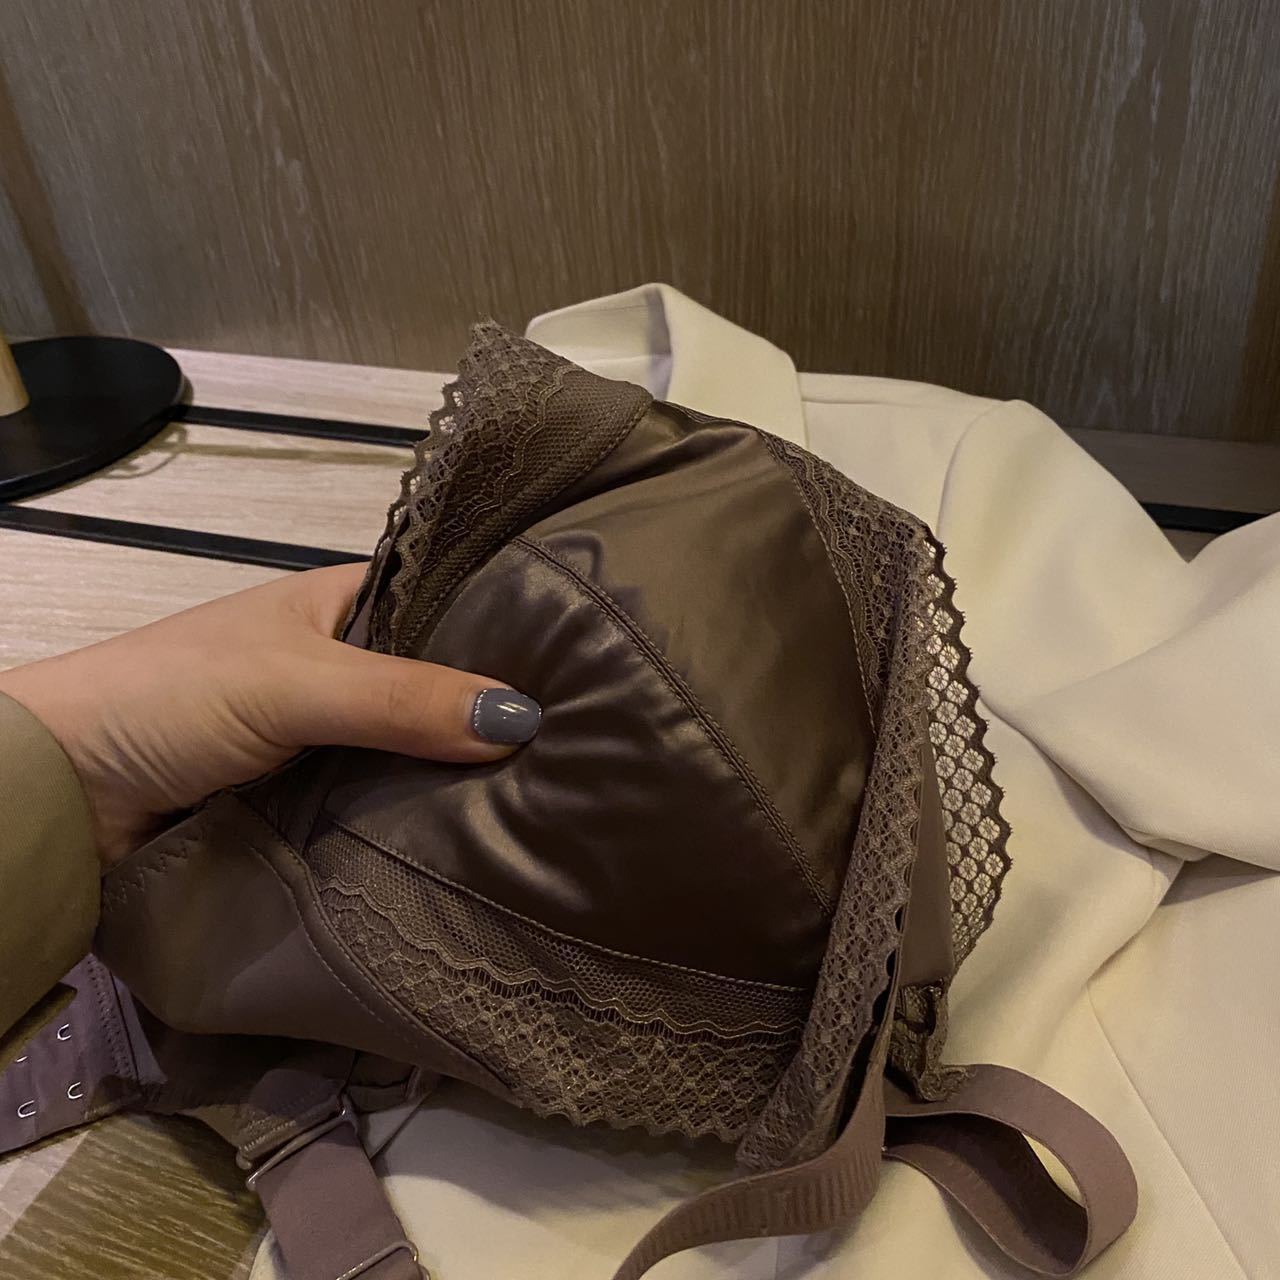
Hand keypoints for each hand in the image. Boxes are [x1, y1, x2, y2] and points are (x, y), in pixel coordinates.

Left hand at [0, 564, 539, 865]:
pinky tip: (487, 841)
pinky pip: (387, 806)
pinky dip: (423, 822)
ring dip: (465, 777)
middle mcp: (348, 666)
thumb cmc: (175, 696)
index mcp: (345, 605)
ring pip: (419, 752)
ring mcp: (333, 739)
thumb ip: (403, 697)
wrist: (65, 792)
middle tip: (591, 749)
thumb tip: (527, 720)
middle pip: (442, 688)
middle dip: (498, 718)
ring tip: (561, 798)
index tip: (591, 663)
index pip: (451, 602)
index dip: (512, 629)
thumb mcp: (296, 682)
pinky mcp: (316, 804)